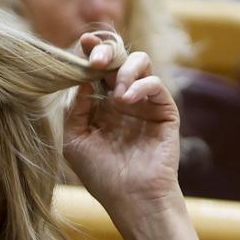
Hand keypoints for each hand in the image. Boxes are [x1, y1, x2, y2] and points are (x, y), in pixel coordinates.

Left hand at [63, 33, 181, 213]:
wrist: (130, 198)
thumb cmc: (100, 174)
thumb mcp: (75, 140)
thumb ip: (75, 109)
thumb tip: (80, 80)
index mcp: (99, 103)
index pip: (95, 70)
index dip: (90, 52)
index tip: (82, 42)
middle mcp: (121, 98)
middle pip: (117, 58)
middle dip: (106, 51)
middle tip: (95, 58)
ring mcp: (144, 103)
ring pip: (141, 63)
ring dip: (125, 68)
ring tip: (116, 91)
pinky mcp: (164, 111)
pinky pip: (156, 85)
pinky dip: (140, 85)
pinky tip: (126, 100)